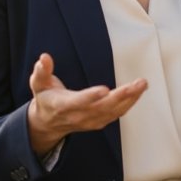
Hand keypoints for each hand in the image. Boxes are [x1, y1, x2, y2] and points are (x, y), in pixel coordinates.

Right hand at [26, 53, 147, 156]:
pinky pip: (117, 114)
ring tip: (142, 85)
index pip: (78, 102)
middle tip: (137, 84)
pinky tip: (138, 92)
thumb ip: (41, 71)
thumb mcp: (38, 84)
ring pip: (113, 111)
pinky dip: (129, 103)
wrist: (48, 123)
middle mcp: (78, 116)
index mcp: (63, 106)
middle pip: (103, 108)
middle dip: (122, 96)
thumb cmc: (46, 99)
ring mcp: (90, 121)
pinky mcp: (99, 121)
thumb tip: (44, 58)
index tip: (104, 90)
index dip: (91, 97)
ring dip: (130, 99)